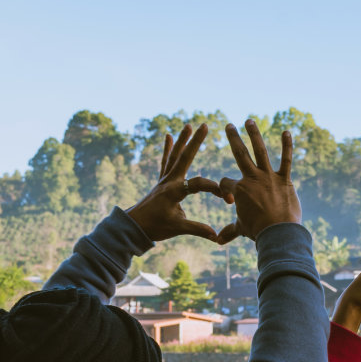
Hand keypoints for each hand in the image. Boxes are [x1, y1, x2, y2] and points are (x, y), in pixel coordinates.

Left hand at [126, 124, 227, 243]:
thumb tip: (216, 236)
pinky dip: (168, 149)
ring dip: (182, 140)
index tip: (226, 197)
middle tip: (204, 125)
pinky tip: (168, 136)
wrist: (134, 226)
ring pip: (174, 156)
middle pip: (184, 157)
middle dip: (195, 141)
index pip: (197, 184)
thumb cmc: (155, 227)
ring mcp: (164, 180)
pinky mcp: (161, 182)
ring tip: (187, 125)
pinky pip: (166, 161)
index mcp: (174, 191)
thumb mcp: (178, 228)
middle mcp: (169, 181)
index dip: (213, 188)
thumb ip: (197, 229)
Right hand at [216, 120, 300, 241]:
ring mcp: (269, 177)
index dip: (224, 190)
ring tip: (249, 121)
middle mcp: (252, 179)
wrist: (278, 233)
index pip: (226, 182)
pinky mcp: (285, 180)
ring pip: (260, 151)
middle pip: (239, 154)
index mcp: (239, 190)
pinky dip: (287, 146)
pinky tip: (287, 132)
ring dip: (254, 134)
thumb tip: (217, 241)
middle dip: (233, 138)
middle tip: (228, 125)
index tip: (229, 202)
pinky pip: (286, 160)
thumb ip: (229, 231)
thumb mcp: (241, 228)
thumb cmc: (258, 231)